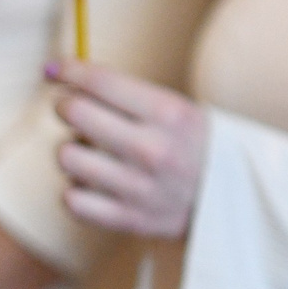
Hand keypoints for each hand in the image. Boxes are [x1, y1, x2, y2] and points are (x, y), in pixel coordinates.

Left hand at [53, 60, 208, 238]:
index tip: (53, 69)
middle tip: (76, 109)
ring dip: (73, 149)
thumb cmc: (191, 145)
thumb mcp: (176, 109)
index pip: (100, 82)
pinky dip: (76, 188)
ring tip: (92, 151)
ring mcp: (140, 188)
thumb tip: (56, 71)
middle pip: (75, 113)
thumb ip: (124, 93)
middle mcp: (154, 150)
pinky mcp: (129, 219)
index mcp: (170, 114)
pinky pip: (71, 199)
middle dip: (68, 105)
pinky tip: (93, 182)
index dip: (68, 69)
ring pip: (67, 156)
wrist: (234, 199)